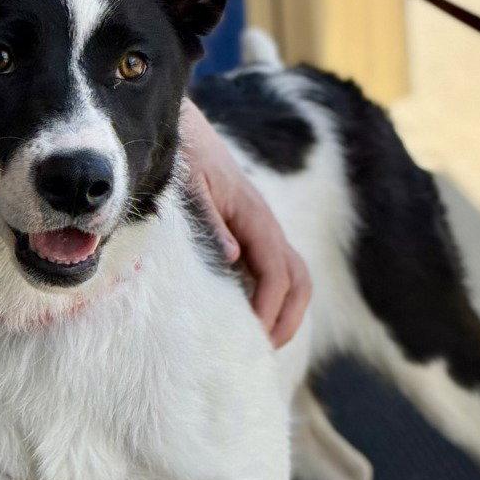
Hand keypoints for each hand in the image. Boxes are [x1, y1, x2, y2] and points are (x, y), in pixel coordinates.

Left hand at [182, 98, 311, 347]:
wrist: (181, 128)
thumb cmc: (180, 155)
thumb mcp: (187, 184)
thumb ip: (209, 219)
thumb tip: (234, 256)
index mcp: (253, 212)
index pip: (276, 270)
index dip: (269, 306)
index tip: (253, 335)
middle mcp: (264, 223)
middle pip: (299, 278)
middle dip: (288, 317)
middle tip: (263, 350)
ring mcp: (261, 230)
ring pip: (294, 277)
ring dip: (287, 313)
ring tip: (262, 342)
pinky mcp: (251, 235)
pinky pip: (275, 272)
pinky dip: (274, 300)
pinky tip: (252, 319)